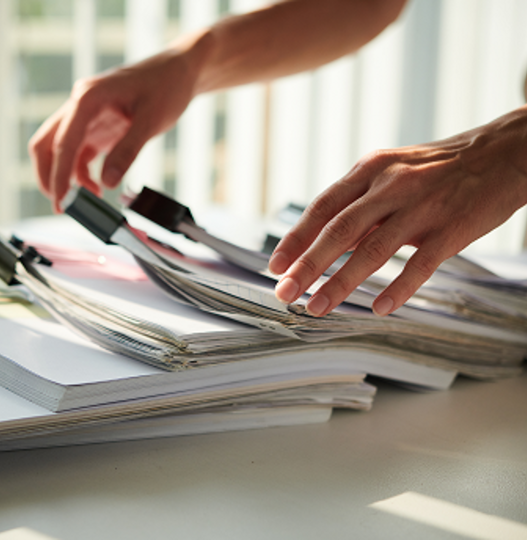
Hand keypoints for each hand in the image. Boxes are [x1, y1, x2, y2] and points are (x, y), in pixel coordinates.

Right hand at [29, 45, 204, 212]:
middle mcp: (80, 105)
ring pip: (59, 151)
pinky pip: (78, 154)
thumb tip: (107, 182)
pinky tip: (97, 187)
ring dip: (66, 177)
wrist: (179, 72)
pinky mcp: (95, 128)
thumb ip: (128, 151)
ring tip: (85, 201)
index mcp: (88, 98)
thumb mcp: (151, 120)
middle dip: (49, 177)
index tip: (61, 201)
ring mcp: (86, 117)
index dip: (59, 175)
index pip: (62, 142)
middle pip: (47, 145)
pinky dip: (81, 173)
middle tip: (61, 206)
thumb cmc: (166, 87)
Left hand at [269, 106, 526, 316]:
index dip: (295, 239)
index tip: (274, 265)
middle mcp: (391, 185)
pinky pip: (420, 265)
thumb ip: (358, 206)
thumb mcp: (391, 174)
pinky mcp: (452, 228)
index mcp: (370, 170)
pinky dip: (397, 288)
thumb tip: (322, 242)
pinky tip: (378, 308)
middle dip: (306, 265)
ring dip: (340, 282)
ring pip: (372, 250)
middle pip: (338, 230)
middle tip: (284, 292)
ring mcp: (422, 207)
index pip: (322, 208)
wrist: (504, 154)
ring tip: (316, 307)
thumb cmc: (438, 169)